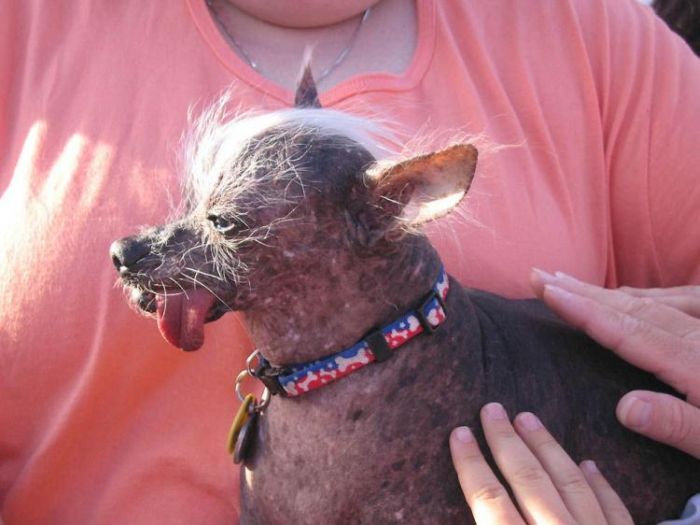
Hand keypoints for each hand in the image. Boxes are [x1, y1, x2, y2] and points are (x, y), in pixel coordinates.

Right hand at [449, 403, 632, 524]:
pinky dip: (599, 484)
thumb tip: (463, 513)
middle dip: (505, 441)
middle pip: (528, 480)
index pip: (489, 499)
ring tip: (528, 419)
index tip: (459, 433)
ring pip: (570, 484)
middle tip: (491, 408)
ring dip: (547, 448)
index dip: (470, 464)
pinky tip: (589, 464)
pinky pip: (614, 509)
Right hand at [531, 270, 699, 457]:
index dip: (583, 310)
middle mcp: (695, 338)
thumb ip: (676, 424)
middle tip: (537, 274)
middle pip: (628, 307)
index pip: (625, 330)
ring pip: (646, 301)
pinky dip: (636, 295)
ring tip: (564, 280)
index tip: (547, 291)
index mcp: (692, 362)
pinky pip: (670, 302)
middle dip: (579, 290)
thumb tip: (623, 407)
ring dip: (600, 291)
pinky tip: (623, 295)